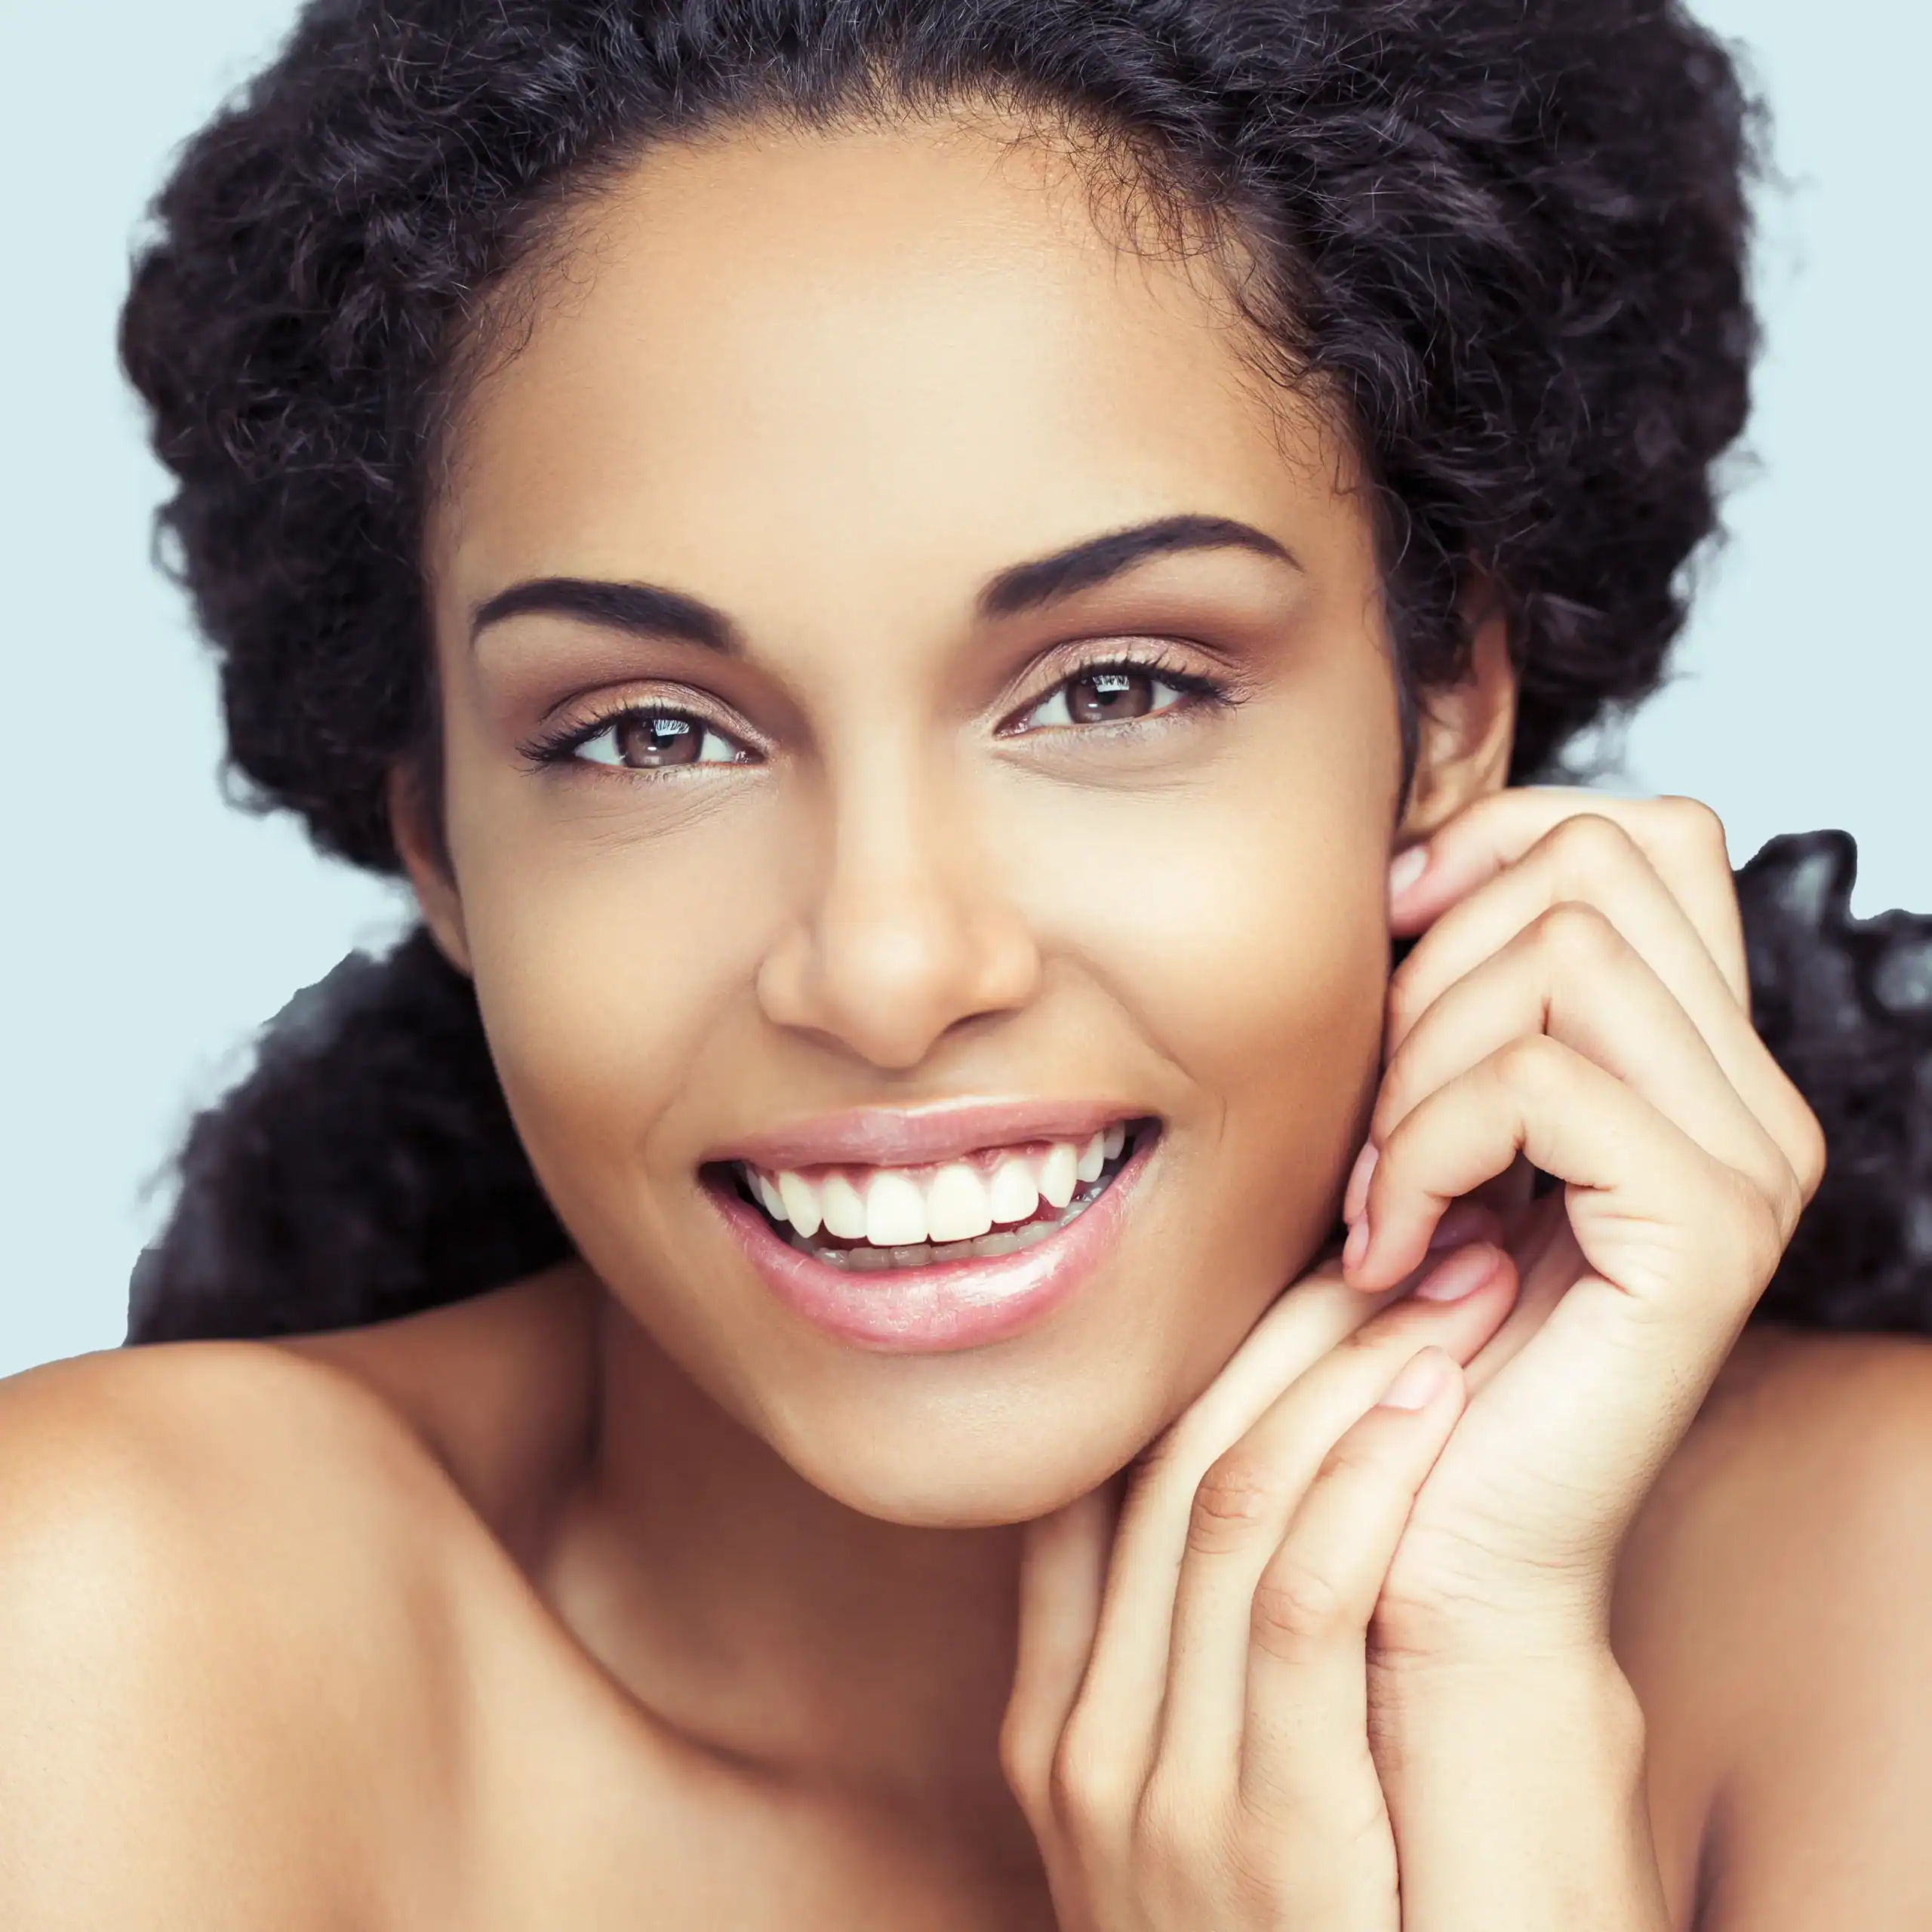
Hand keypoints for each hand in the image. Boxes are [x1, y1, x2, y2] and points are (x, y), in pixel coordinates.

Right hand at [1000, 1243, 1520, 1930]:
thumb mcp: (1239, 1786)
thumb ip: (1232, 1647)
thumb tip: (1303, 1453)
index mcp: (1064, 1715)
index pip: (1108, 1473)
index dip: (1209, 1346)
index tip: (1314, 1256)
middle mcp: (1084, 1744)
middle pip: (1168, 1465)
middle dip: (1292, 1328)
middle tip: (1402, 1229)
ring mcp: (1151, 1801)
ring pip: (1223, 1511)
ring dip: (1343, 1375)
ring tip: (1442, 1282)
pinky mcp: (1258, 1851)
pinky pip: (1298, 1612)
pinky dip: (1360, 1485)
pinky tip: (1429, 1401)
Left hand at [1349, 791, 1826, 1661]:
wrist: (1443, 1542)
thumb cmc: (1412, 1330)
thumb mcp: (1427, 1120)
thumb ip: (1459, 995)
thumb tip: (1410, 866)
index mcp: (1696, 1057)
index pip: (1638, 835)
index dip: (1494, 844)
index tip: (1392, 945)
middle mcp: (1752, 1097)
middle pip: (1588, 867)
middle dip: (1430, 968)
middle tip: (1377, 1122)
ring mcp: (1749, 1161)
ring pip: (1557, 958)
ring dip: (1415, 1066)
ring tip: (1380, 1194)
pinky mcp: (1705, 1232)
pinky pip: (1533, 1085)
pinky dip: (1420, 1150)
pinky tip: (1389, 1248)